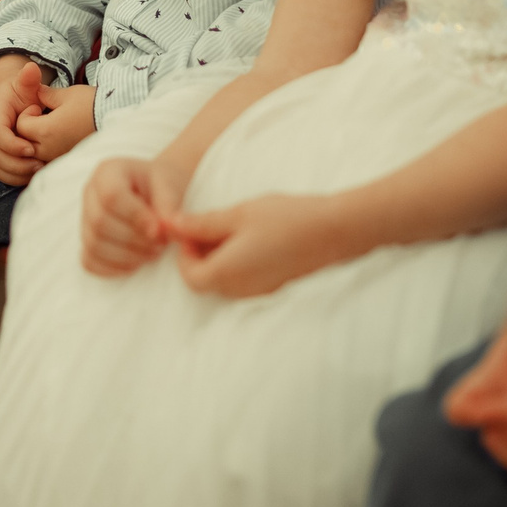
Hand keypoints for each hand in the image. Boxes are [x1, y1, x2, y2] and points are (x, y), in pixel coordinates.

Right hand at [0, 57, 49, 185]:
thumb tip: (31, 68)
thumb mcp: (24, 83)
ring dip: (16, 174)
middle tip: (40, 165)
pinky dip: (15, 178)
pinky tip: (33, 175)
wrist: (8, 98)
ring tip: (38, 171)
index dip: (13, 144)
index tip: (32, 148)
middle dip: (17, 164)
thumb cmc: (19, 92)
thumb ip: (28, 78)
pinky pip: (0, 173)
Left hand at [16, 82, 96, 163]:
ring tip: (50, 127)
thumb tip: (36, 91)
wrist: (118, 120)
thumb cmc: (93, 105)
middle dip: (27, 129)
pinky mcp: (66, 160)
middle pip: (23, 142)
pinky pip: (47, 159)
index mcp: (47, 131)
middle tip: (41, 117)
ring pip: (34, 153)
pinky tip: (58, 137)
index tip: (39, 107)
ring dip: (35, 141)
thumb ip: (47, 94)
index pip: (20, 126)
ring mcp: (58, 157)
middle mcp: (49, 149)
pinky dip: (46, 150)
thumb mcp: (67, 94)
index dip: (26, 113)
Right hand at [82, 155, 179, 275]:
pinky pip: (89, 261)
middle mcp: (90, 193)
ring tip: (152, 253)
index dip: (134, 217)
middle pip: (99, 222)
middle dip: (133, 240)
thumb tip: (162, 229)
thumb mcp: (171, 186)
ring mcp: (84, 217)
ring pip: (94, 244)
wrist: (156, 191)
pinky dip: (112, 268)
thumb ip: (168, 205)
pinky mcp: (86, 240)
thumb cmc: (162, 185)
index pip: (111, 196)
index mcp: (108, 172)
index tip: (158, 230)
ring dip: (126, 257)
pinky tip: (136, 263)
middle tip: (160, 245)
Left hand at [166, 193, 343, 297]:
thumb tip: (171, 224)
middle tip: (208, 226)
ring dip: (217, 259)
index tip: (191, 229)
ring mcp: (259, 292)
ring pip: (223, 282)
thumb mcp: (238, 214)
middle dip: (199, 256)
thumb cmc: (286, 218)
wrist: (334, 230)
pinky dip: (236, 264)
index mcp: (227, 273)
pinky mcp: (273, 287)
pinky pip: (243, 281)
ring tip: (230, 229)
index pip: (189, 276)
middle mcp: (240, 290)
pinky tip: (249, 238)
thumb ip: (202, 223)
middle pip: (204, 282)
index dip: (183, 253)